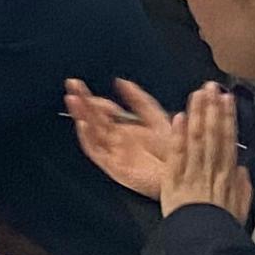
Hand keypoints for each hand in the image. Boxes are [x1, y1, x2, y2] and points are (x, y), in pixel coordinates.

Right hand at [64, 77, 183, 198]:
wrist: (182, 172)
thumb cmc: (173, 150)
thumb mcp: (156, 119)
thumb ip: (139, 101)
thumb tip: (121, 82)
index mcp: (124, 129)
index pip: (103, 111)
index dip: (98, 100)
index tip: (95, 92)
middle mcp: (115, 140)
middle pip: (93, 118)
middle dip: (82, 100)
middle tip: (72, 83)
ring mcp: (113, 152)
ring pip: (91, 131)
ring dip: (80, 114)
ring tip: (72, 99)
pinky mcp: (113, 166)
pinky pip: (96, 151)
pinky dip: (88, 137)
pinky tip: (83, 124)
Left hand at [162, 81, 252, 222]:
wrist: (206, 242)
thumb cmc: (222, 228)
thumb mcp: (240, 209)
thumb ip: (243, 188)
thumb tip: (243, 170)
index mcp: (228, 176)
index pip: (228, 140)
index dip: (228, 118)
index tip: (227, 100)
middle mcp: (212, 170)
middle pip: (213, 134)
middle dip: (213, 108)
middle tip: (211, 87)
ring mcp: (193, 173)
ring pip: (196, 138)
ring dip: (198, 114)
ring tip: (198, 94)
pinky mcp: (174, 180)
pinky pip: (176, 154)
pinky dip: (178, 136)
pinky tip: (179, 117)